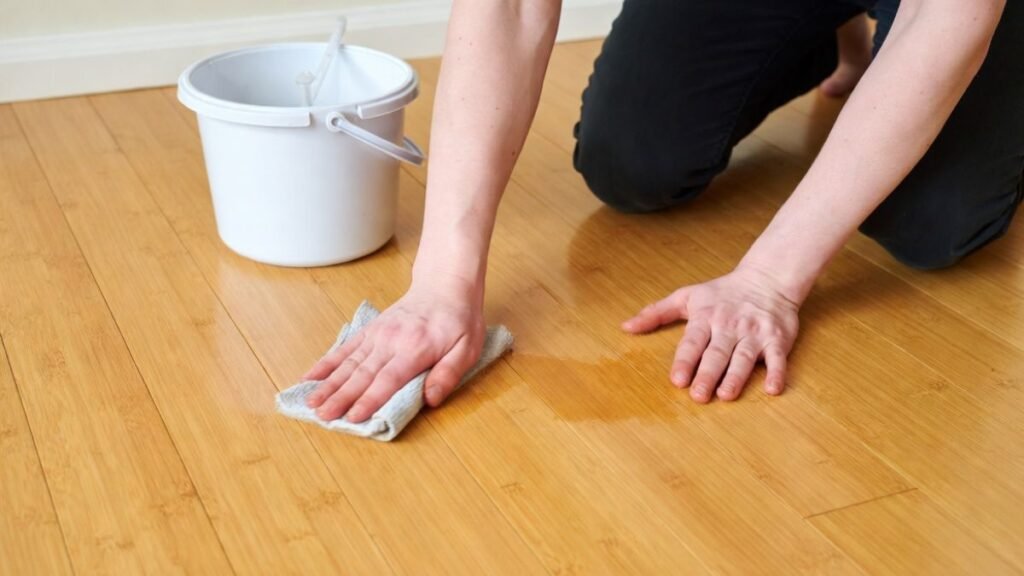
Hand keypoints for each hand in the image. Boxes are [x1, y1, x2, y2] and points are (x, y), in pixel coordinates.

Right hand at [303, 278, 485, 421]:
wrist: (445, 285)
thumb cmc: (459, 321)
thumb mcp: (467, 349)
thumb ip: (448, 374)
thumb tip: (430, 400)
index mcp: (415, 349)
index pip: (387, 379)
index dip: (368, 399)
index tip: (352, 417)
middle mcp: (391, 341)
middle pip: (362, 374)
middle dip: (340, 397)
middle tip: (322, 416)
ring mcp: (377, 334)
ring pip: (348, 362)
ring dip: (328, 383)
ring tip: (311, 401)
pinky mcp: (370, 330)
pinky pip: (345, 348)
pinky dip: (326, 363)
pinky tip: (310, 377)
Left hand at [622, 266, 800, 402]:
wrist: (767, 278)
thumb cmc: (722, 292)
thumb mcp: (686, 296)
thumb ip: (656, 313)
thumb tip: (626, 327)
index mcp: (706, 316)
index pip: (693, 341)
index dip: (685, 360)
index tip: (677, 379)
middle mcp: (729, 325)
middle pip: (717, 353)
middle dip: (708, 374)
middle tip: (698, 396)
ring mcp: (754, 332)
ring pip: (744, 357)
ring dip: (736, 376)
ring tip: (726, 395)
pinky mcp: (777, 339)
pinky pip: (778, 358)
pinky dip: (777, 373)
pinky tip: (772, 390)